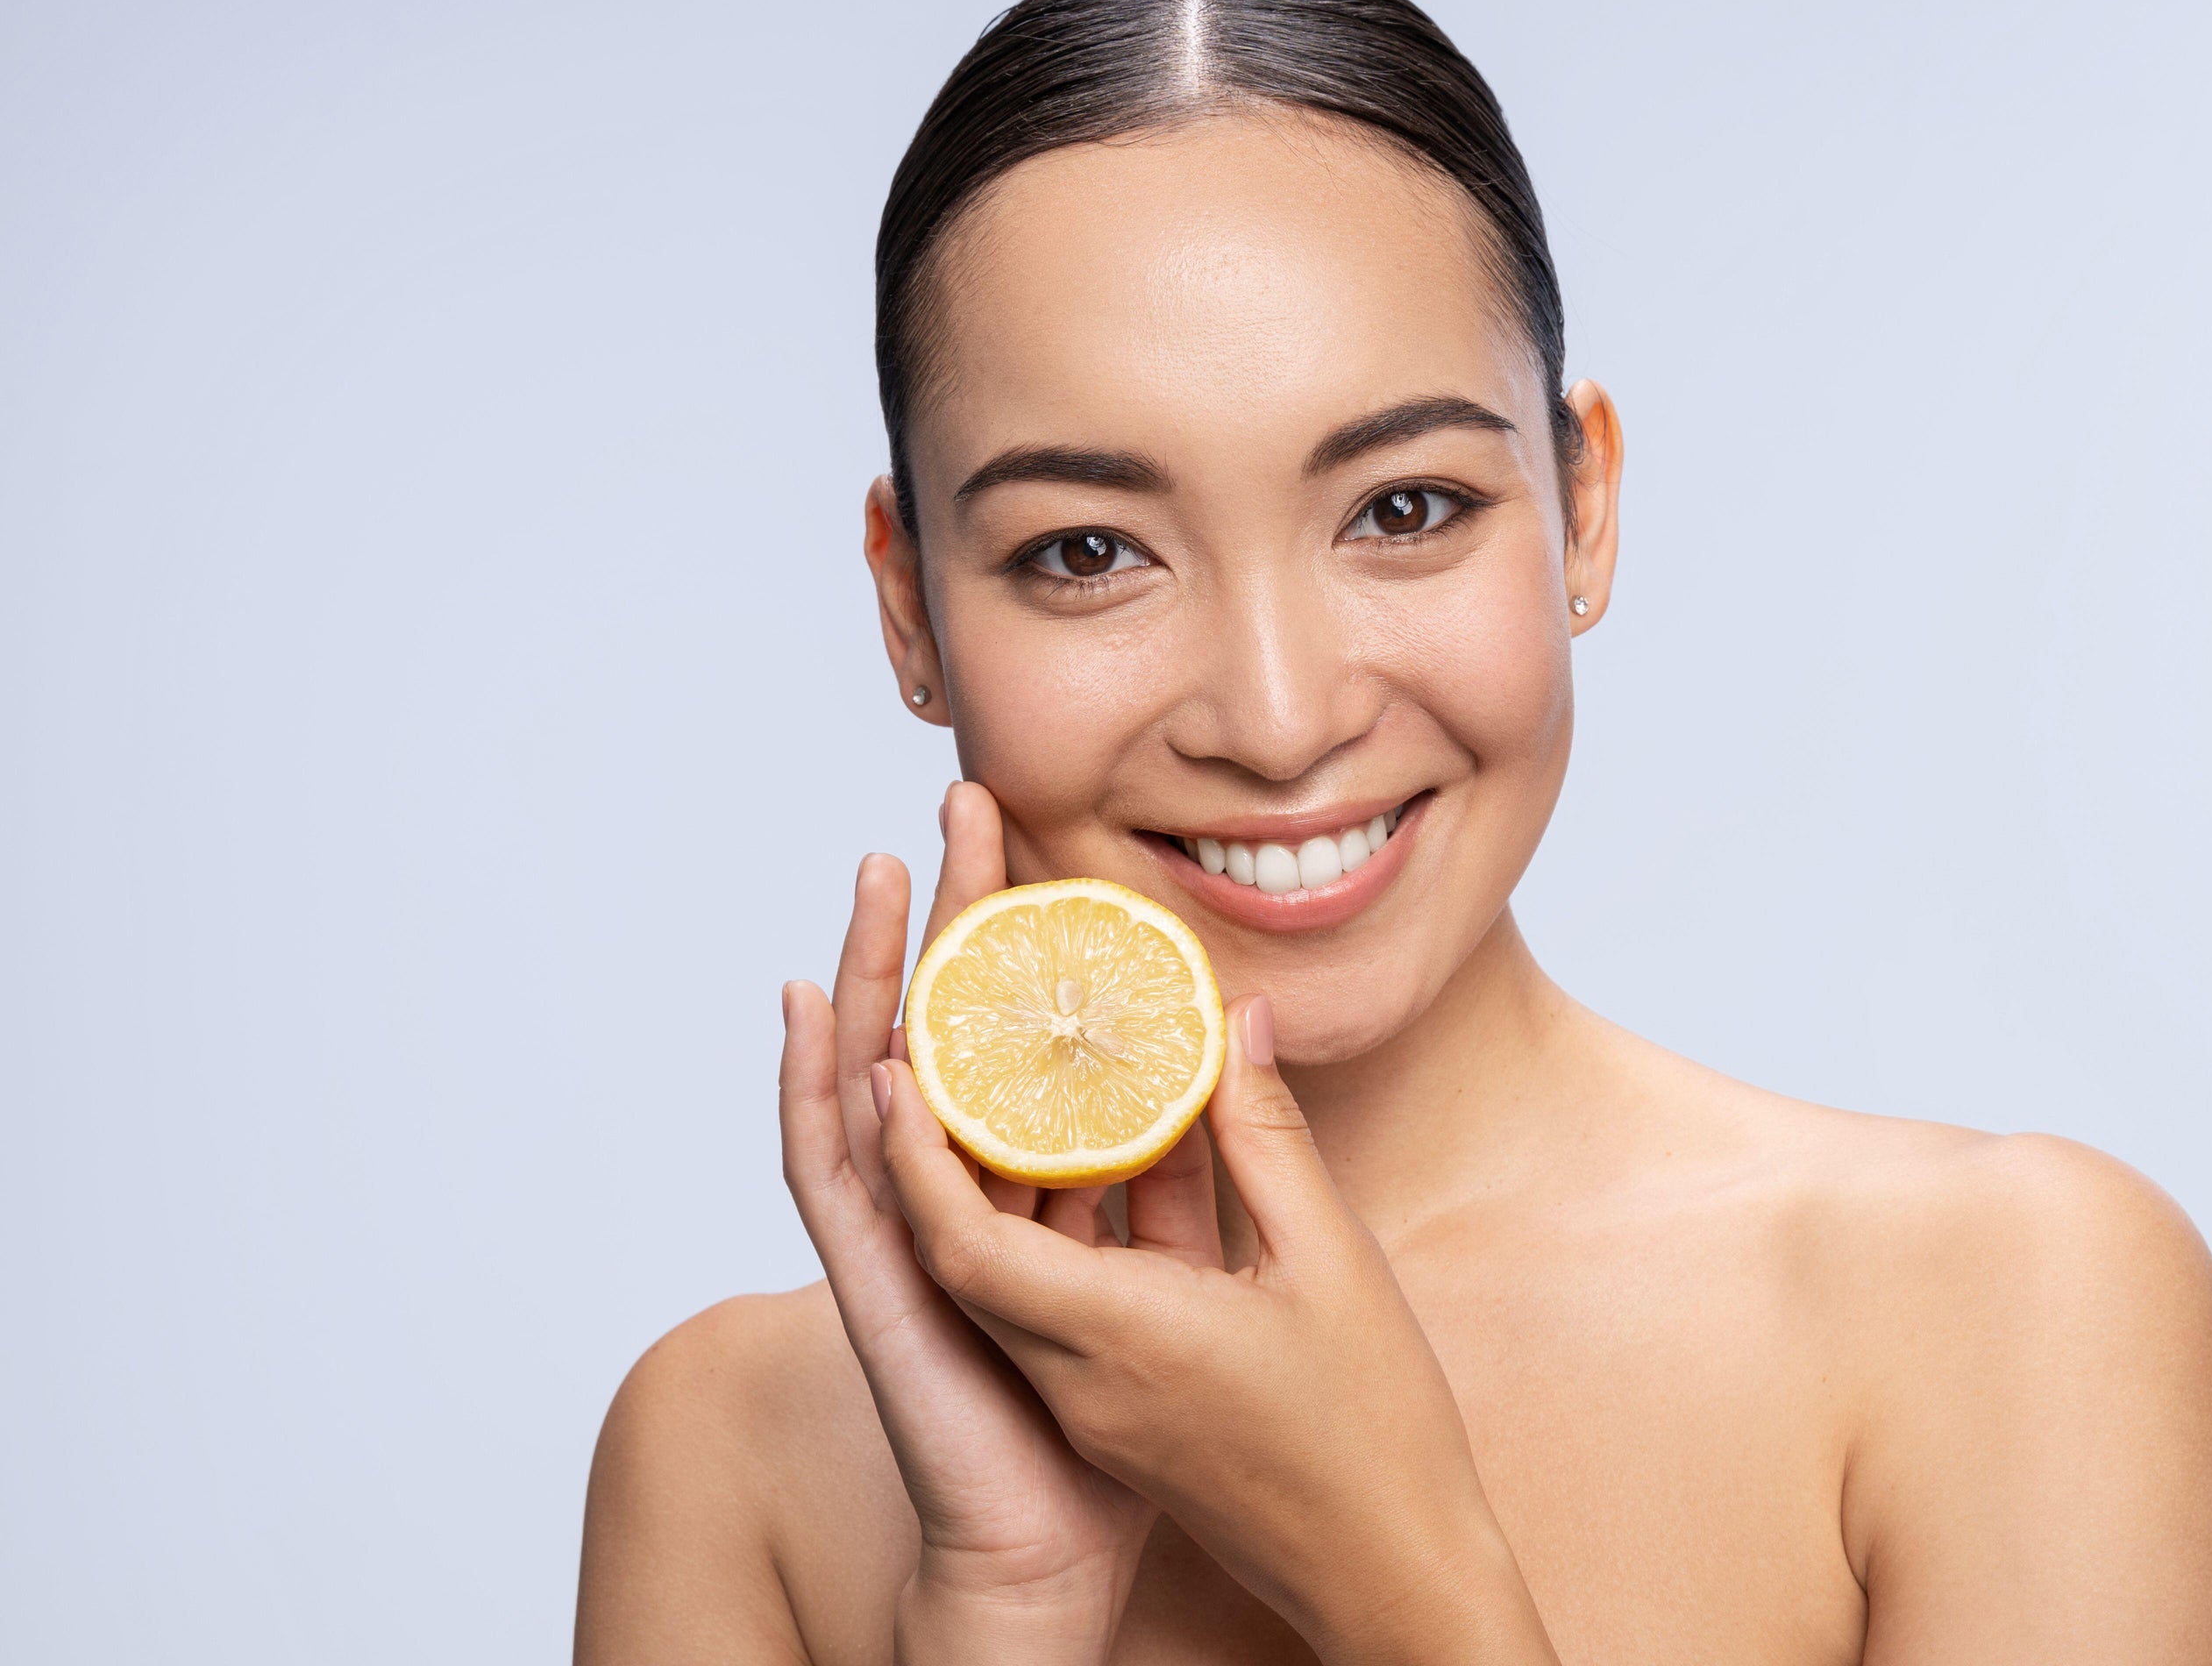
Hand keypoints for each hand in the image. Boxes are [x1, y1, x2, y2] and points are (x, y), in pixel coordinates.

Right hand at [779, 784, 1175, 1660]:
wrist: (1064, 1552)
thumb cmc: (1134, 1430)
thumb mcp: (1201, 1264)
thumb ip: (1213, 1160)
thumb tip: (1239, 1043)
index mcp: (1041, 1187)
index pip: (1027, 1035)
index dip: (1032, 944)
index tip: (1050, 843)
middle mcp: (964, 1197)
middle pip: (947, 1031)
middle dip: (952, 920)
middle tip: (963, 806)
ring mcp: (907, 1241)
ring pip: (873, 1081)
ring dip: (867, 975)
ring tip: (870, 874)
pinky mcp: (879, 1293)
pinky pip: (838, 1183)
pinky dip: (824, 1099)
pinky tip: (827, 1021)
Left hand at [874, 991, 1562, 1665]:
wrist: (1386, 1574)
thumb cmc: (1372, 1433)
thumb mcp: (1332, 1259)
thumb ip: (1268, 1134)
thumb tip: (1234, 1023)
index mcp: (1120, 1340)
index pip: (966, 1245)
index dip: (920, 1154)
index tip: (898, 1067)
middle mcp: (1082, 1379)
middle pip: (968, 1254)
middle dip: (941, 1150)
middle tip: (947, 1053)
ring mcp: (1093, 1406)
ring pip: (1011, 1281)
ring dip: (1002, 1190)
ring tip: (1014, 1084)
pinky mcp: (1115, 1418)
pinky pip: (1060, 1309)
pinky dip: (1062, 1235)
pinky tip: (1108, 1166)